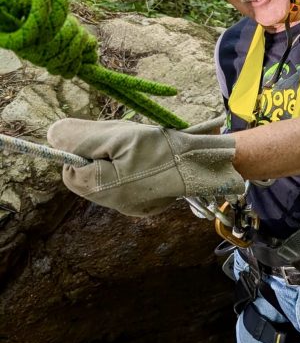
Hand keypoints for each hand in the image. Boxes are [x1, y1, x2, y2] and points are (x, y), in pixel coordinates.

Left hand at [47, 118, 243, 216]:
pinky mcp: (146, 206)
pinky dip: (131, 172)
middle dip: (99, 157)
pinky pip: (126, 187)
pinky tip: (150, 163)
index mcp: (101, 188)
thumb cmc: (162, 149)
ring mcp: (132, 207)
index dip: (81, 150)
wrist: (204, 165)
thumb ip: (81, 137)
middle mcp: (114, 204)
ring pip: (107, 181)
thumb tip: (52, 136)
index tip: (104, 138)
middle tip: (124, 143)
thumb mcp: (119, 135)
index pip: (70, 169)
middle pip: (88, 177)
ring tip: (140, 151)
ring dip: (115, 163)